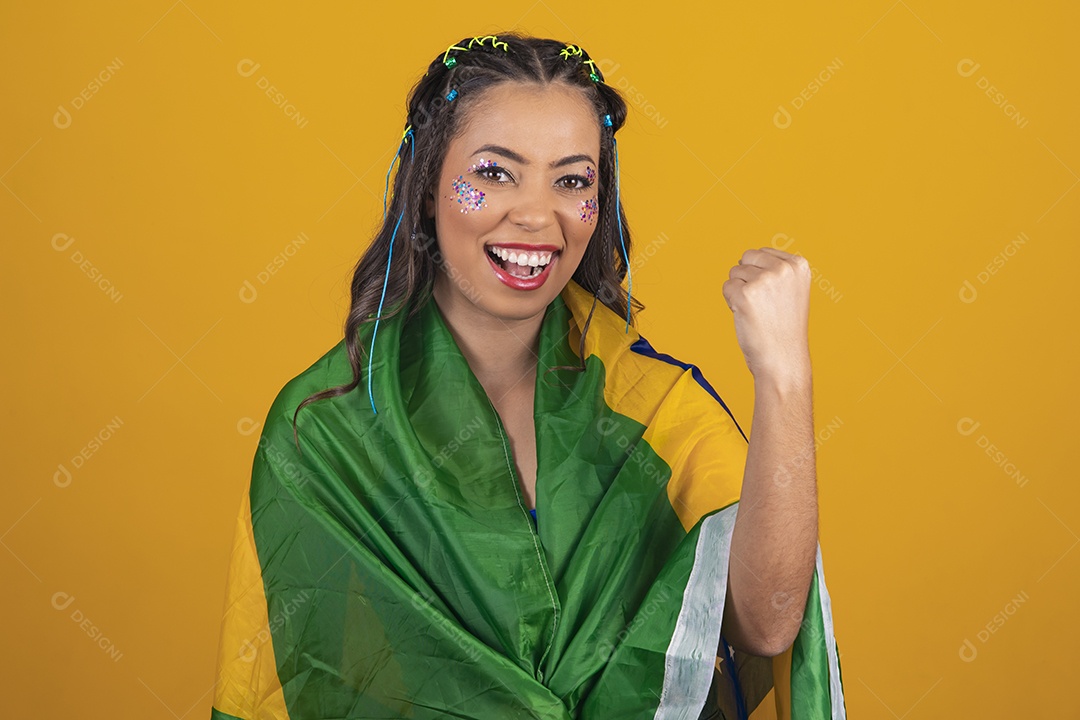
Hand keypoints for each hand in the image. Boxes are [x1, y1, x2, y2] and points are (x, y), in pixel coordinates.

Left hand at [721, 247, 811, 381]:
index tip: (774, 297)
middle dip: (747, 279)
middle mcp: (783, 269)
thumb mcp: (791, 290)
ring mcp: (764, 280)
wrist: (783, 360)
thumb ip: (776, 270)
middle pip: (746, 259)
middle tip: (762, 304)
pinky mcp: (745, 294)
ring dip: (739, 292)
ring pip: (734, 273)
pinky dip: (731, 302)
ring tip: (757, 312)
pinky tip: (747, 316)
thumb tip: (745, 259)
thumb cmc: (783, 328)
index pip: (761, 253)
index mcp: (799, 265)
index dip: (760, 275)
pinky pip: (726, 287)